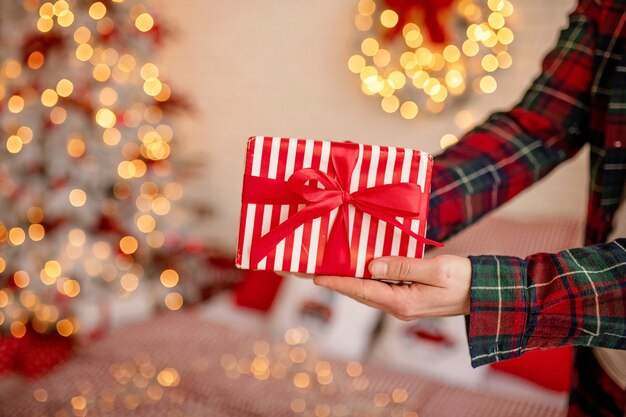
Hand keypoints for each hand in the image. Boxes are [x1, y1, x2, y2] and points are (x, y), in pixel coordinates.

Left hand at [313, 255, 470, 320]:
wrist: (485, 293)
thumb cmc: (464, 279)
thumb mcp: (435, 270)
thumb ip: (403, 267)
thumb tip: (371, 264)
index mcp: (402, 302)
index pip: (361, 290)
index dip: (336, 281)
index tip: (314, 275)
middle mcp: (397, 307)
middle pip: (358, 293)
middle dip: (334, 281)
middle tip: (310, 270)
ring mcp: (402, 304)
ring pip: (366, 291)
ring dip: (346, 280)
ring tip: (325, 268)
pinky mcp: (406, 298)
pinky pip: (378, 288)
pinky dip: (362, 279)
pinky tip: (355, 268)